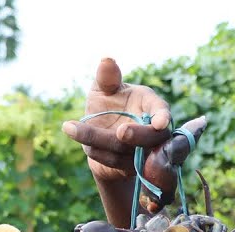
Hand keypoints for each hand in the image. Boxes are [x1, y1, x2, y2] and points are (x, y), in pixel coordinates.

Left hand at [61, 59, 204, 219]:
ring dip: (101, 141)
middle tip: (121, 131)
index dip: (162, 116)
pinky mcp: (129, 168)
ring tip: (72, 128)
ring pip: (128, 152)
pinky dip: (98, 153)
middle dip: (138, 136)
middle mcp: (152, 130)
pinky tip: (81, 141)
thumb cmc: (107, 103)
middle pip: (152, 138)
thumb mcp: (103, 88)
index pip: (162, 110)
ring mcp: (143, 152)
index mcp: (151, 105)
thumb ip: (107, 77)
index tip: (160, 122)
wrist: (98, 134)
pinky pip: (115, 164)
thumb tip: (106, 60)